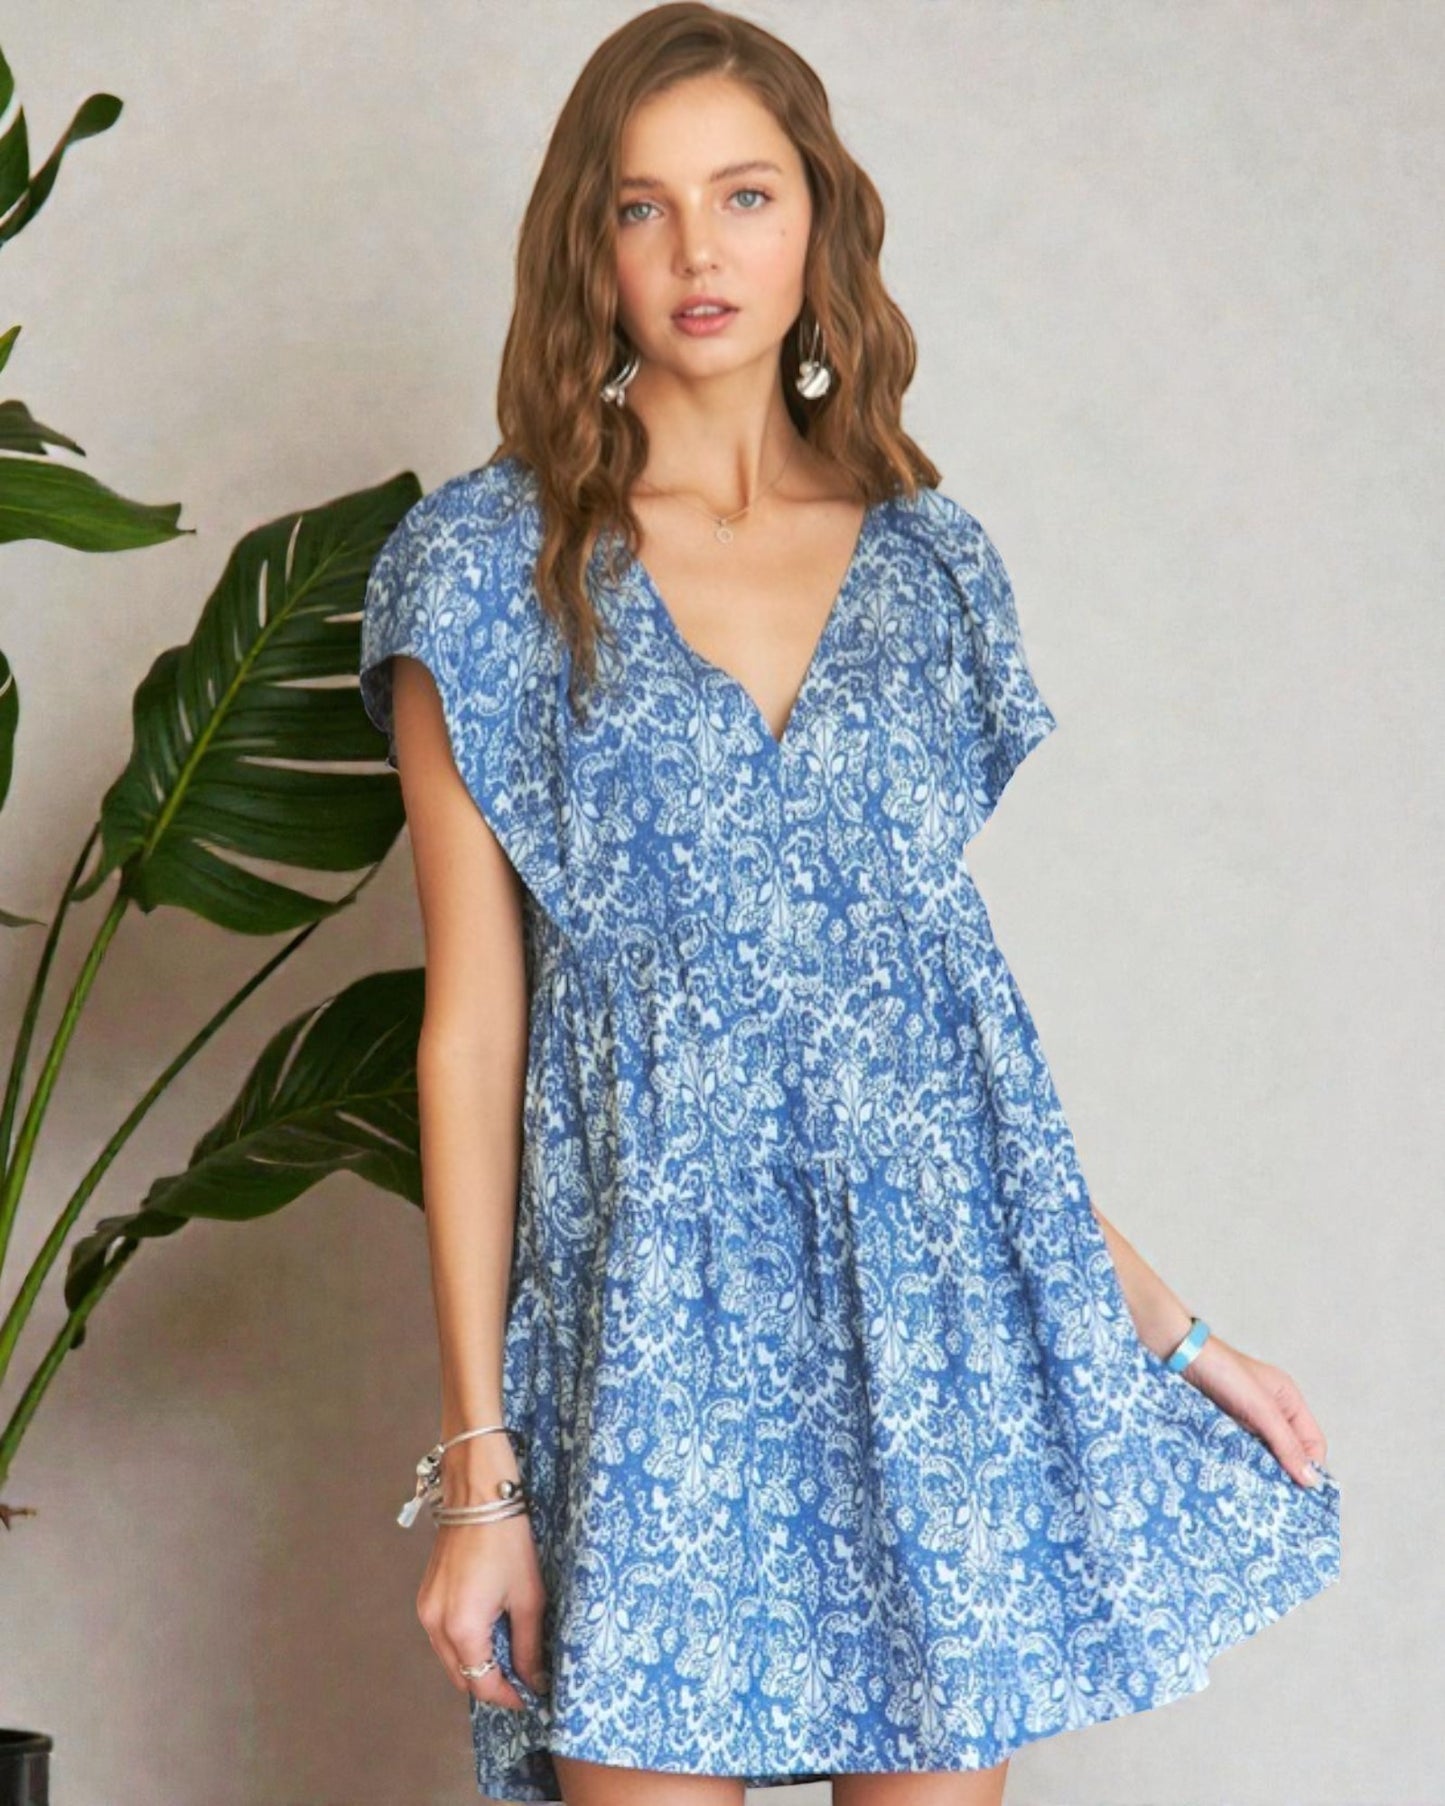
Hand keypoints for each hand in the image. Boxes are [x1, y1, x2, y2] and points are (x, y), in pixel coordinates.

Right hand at [416, 1513, 550, 1711]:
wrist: (478, 1495)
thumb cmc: (507, 1540)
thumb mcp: (528, 1597)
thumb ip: (528, 1646)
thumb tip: (533, 1680)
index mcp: (462, 1628)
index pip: (482, 1684)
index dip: (508, 1697)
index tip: (530, 1696)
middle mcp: (435, 1625)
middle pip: (462, 1676)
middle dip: (491, 1683)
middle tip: (522, 1678)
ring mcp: (426, 1610)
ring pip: (450, 1658)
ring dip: (477, 1664)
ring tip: (509, 1654)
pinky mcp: (425, 1597)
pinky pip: (443, 1637)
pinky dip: (464, 1644)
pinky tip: (488, 1630)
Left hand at [1179, 1332, 1330, 1488]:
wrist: (1176, 1355)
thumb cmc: (1222, 1370)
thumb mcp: (1260, 1408)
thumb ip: (1286, 1443)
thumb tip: (1311, 1480)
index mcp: (1288, 1400)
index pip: (1313, 1442)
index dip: (1310, 1467)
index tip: (1302, 1495)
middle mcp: (1270, 1411)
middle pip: (1288, 1451)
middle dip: (1285, 1473)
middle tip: (1278, 1499)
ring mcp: (1246, 1419)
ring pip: (1264, 1455)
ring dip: (1261, 1471)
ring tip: (1256, 1491)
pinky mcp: (1224, 1425)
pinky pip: (1240, 1451)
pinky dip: (1241, 1464)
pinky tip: (1235, 1478)